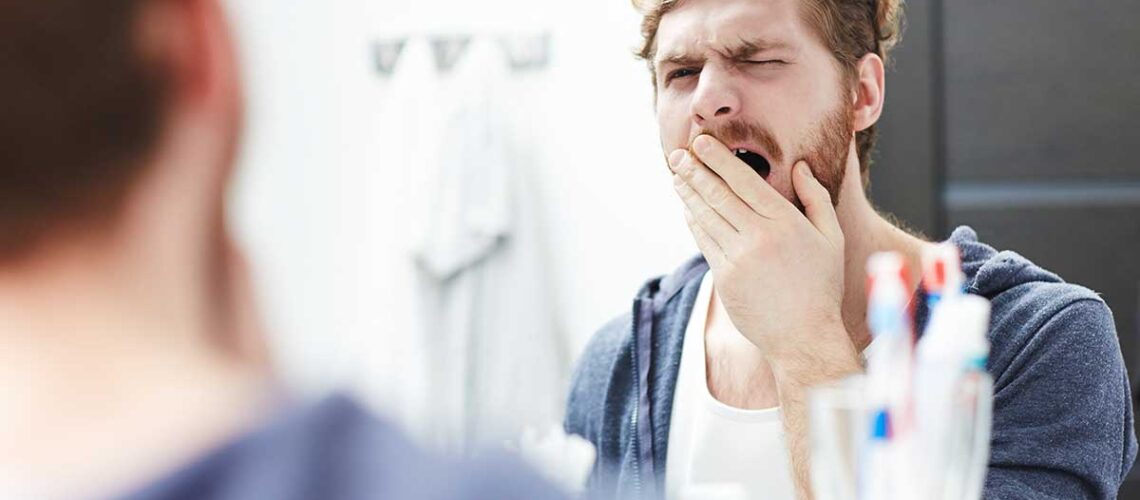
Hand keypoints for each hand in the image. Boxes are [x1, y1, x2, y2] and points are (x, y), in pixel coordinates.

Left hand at [669, 134, 849, 363]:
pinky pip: (704, 241)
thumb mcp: (830, 237)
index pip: (743, 180)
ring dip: (688, 193)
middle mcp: (758, 237)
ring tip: (677, 175)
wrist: (803, 338)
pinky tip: (687, 208)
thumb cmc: (821, 286)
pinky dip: (694, 221)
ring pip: (706, 216)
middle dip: (694, 170)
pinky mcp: (724, 278)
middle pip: (718, 194)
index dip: (718, 159)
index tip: (701, 143)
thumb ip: (816, 198)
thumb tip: (800, 166)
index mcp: (785, 222)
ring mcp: (738, 258)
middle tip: (678, 153)